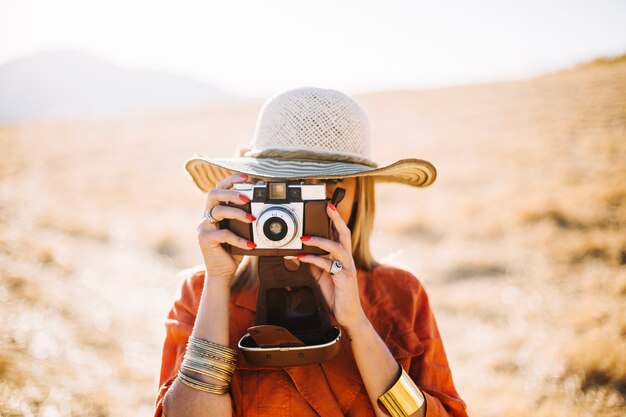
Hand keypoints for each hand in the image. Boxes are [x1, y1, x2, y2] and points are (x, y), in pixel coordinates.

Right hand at [196, 173, 256, 283]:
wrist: (222, 273)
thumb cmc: (232, 251)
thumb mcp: (241, 232)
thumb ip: (246, 219)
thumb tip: (265, 209)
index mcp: (215, 211)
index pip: (220, 188)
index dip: (231, 179)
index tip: (246, 176)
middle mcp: (207, 216)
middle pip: (214, 194)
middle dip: (231, 192)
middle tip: (247, 197)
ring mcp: (204, 227)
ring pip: (218, 211)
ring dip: (237, 212)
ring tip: (252, 218)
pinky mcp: (205, 239)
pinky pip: (223, 234)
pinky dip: (239, 238)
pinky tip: (250, 244)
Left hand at [296, 202, 366, 329]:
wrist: (347, 316)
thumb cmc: (336, 294)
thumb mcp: (321, 276)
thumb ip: (313, 263)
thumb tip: (299, 253)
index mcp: (342, 256)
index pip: (341, 233)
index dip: (335, 219)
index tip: (328, 206)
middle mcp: (347, 259)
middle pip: (345, 233)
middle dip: (336, 218)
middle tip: (327, 206)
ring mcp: (347, 268)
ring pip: (337, 247)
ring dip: (320, 240)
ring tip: (304, 237)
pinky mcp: (345, 279)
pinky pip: (328, 265)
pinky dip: (314, 259)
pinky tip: (302, 257)